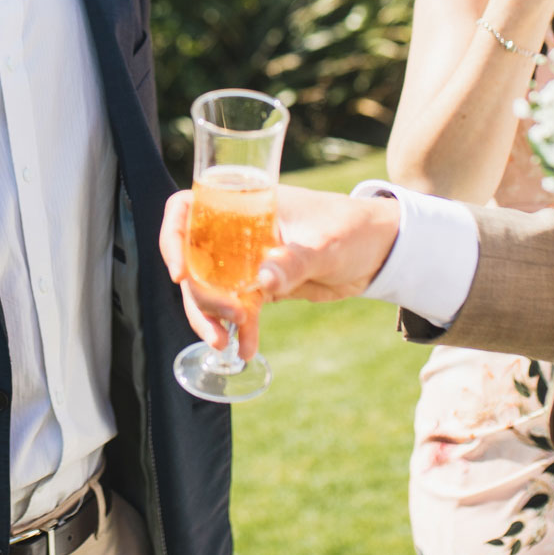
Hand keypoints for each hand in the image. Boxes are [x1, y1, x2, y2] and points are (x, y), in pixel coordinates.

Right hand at [160, 185, 399, 359]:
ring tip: (225, 344)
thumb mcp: (326, 243)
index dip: (173, 237)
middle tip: (225, 319)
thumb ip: (294, 261)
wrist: (380, 253)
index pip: (188, 210)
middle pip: (193, 259)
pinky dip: (238, 329)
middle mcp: (236, 230)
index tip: (178, 273)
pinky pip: (237, 308)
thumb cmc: (353, 229)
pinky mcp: (261, 286)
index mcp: (244, 204)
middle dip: (199, 294)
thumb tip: (261, 283)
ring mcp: (246, 259)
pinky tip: (246, 350)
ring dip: (211, 317)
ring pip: (210, 289)